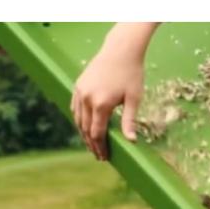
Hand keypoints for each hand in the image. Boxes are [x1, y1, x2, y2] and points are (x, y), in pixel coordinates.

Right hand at [72, 23, 157, 160]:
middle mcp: (87, 99)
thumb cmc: (131, 74)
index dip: (100, 147)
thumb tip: (132, 141)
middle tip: (99, 156)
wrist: (120, 51)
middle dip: (92, 144)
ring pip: (78, 119)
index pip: (97, 133)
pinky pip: (75, 108)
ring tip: (92, 144)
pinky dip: (79, 119)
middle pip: (86, 129)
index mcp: (101, 104)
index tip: (105, 157)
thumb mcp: (134, 99)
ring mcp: (80, 91)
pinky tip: (85, 127)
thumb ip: (130, 121)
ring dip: (84, 134)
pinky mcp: (78, 85)